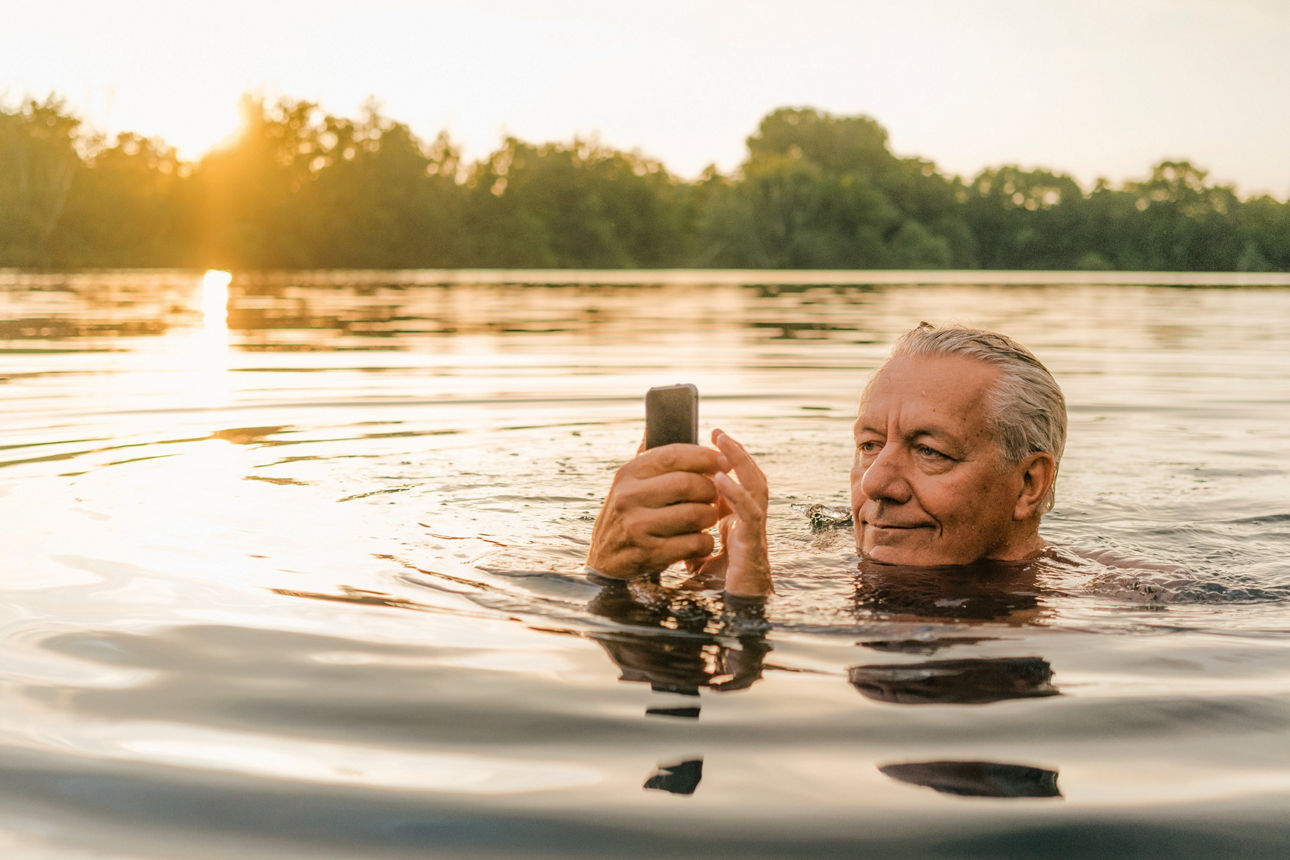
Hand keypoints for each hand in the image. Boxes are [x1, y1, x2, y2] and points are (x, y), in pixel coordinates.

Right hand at [587, 442, 723, 578]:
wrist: (604, 559)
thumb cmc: (629, 514)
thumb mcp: (630, 483)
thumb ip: (648, 458)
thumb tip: (656, 423)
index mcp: (629, 473)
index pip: (674, 454)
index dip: (705, 456)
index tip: (725, 460)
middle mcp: (630, 496)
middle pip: (688, 483)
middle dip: (711, 489)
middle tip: (715, 495)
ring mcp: (638, 526)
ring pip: (695, 514)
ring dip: (710, 516)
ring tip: (707, 517)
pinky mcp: (649, 553)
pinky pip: (694, 543)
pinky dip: (705, 542)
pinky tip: (699, 539)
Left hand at [688, 429, 771, 597]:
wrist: (734, 609)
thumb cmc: (718, 582)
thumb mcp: (697, 549)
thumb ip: (689, 531)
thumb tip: (668, 515)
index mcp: (739, 520)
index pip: (739, 482)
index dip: (729, 460)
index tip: (712, 440)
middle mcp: (751, 521)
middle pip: (752, 478)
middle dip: (736, 453)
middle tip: (718, 433)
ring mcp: (755, 532)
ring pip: (757, 490)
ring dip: (741, 465)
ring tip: (722, 446)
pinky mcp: (753, 547)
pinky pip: (749, 515)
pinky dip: (736, 495)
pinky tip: (719, 482)